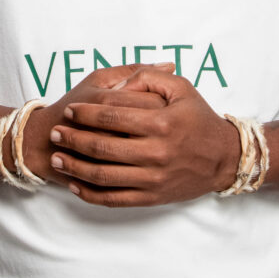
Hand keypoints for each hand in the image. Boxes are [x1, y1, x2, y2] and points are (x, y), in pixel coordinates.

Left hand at [48, 66, 240, 206]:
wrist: (223, 158)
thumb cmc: (200, 119)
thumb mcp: (182, 88)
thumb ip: (150, 78)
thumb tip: (121, 82)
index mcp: (161, 123)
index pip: (112, 115)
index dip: (86, 112)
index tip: (70, 110)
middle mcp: (155, 152)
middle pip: (101, 146)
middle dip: (72, 139)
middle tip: (55, 133)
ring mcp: (152, 178)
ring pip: (103, 176)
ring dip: (74, 166)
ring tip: (57, 157)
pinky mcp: (152, 197)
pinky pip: (114, 199)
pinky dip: (90, 194)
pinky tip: (75, 184)